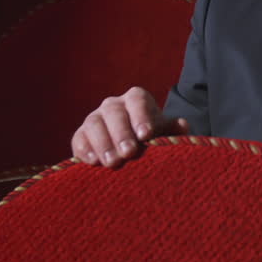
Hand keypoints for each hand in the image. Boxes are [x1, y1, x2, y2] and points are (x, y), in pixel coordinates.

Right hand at [71, 86, 189, 167]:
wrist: (132, 149)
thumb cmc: (151, 137)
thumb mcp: (164, 132)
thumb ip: (173, 129)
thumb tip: (182, 125)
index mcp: (136, 99)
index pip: (137, 100)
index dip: (141, 116)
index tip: (146, 135)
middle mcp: (113, 105)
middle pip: (114, 112)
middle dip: (121, 133)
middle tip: (129, 152)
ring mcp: (95, 118)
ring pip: (94, 124)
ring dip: (103, 143)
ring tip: (112, 162)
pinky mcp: (81, 135)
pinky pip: (79, 139)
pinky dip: (84, 150)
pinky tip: (92, 162)